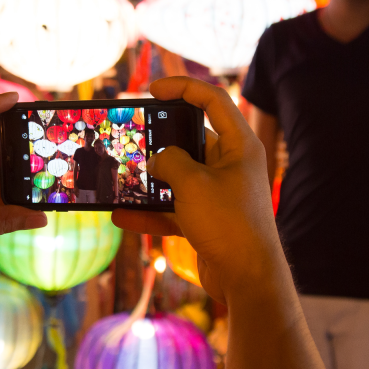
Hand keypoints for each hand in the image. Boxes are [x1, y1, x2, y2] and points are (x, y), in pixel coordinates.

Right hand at [112, 77, 281, 304]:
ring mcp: (218, 193)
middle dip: (160, 140)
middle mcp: (231, 165)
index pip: (213, 100)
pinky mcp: (207, 219)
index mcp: (240, 146)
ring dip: (151, 179)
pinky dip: (150, 211)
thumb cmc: (229, 224)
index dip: (184, 88)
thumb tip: (157, 160)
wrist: (247, 280)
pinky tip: (121, 214)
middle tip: (132, 137)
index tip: (154, 89)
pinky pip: (173, 208)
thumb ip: (169, 161)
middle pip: (191, 139)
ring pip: (178, 176)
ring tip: (121, 176)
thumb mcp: (193, 184)